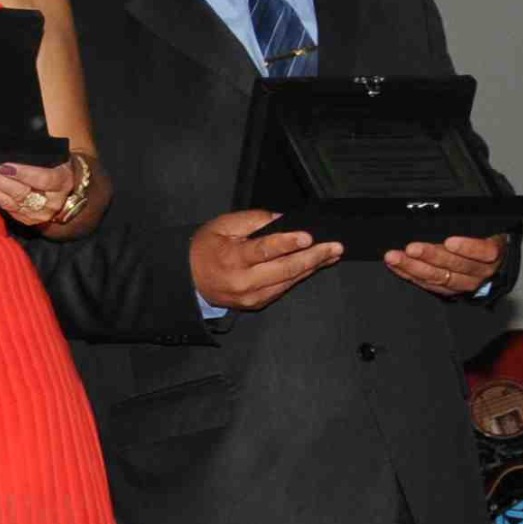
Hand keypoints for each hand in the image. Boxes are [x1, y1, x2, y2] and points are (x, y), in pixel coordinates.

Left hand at [0, 156, 88, 231]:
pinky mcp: (25, 219)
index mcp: (63, 182)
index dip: (23, 173)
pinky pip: (4, 207)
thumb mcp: (58, 154)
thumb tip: (20, 132)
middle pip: (21, 192)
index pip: (43, 179)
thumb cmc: (58, 164)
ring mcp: (38, 214)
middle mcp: (52, 202)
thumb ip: (41, 148)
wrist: (68, 189)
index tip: (3, 166)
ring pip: (9, 202)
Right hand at [191, 208, 341, 310]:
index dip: (287, 243)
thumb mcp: (222, 225)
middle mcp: (243, 281)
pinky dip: (299, 275)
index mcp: (232, 258)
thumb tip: (283, 220)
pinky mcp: (256, 303)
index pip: (264, 250)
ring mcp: (251, 296)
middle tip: (335, 247)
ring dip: (313, 267)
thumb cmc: (205, 249)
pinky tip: (313, 265)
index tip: (308, 237)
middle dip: (314, 257)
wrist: (188, 279)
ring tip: (332, 254)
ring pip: (289, 280)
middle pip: (285, 269)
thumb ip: (253, 220)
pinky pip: (283, 288)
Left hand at [386, 231, 504, 296]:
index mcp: (492, 253)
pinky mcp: (450, 290)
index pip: (485, 252)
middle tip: (412, 248)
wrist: (494, 264)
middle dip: (431, 256)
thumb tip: (447, 211)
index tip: (450, 241)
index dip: (468, 247)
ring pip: (439, 277)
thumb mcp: (488, 227)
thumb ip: (472, 222)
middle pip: (456, 265)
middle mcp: (480, 271)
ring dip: (414, 267)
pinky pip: (428, 284)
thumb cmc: (486, 240)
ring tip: (396, 257)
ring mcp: (465, 283)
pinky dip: (409, 274)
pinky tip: (396, 266)